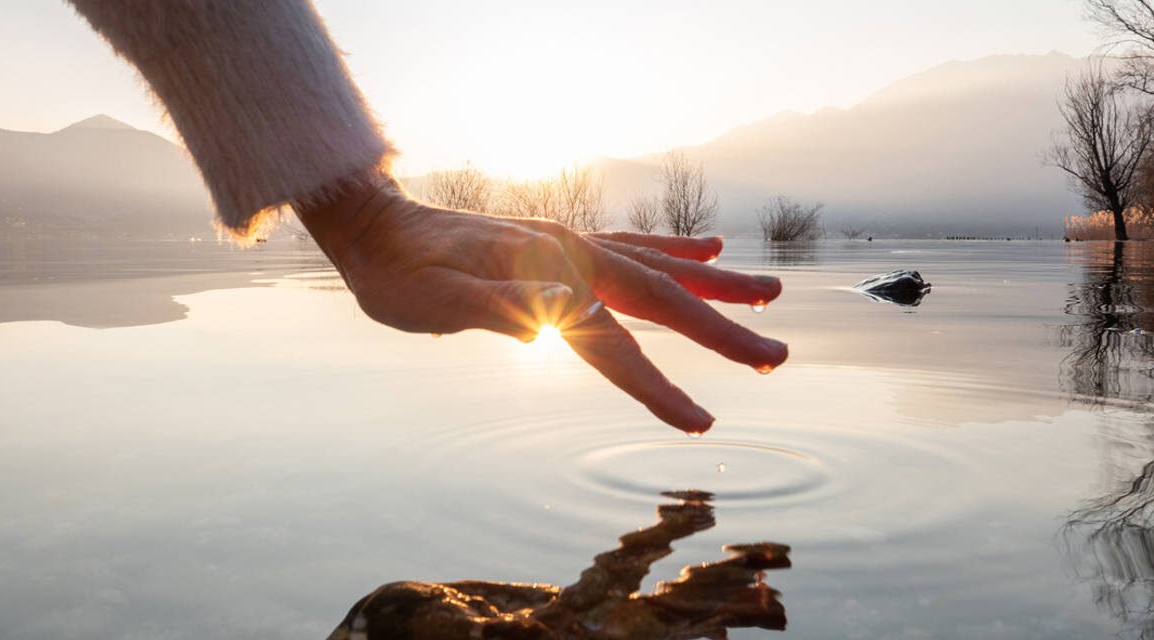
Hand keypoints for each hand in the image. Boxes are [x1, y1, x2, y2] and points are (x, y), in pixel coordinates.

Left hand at [296, 175, 786, 433]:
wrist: (376, 229)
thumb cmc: (398, 277)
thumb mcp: (432, 300)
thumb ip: (494, 306)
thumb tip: (560, 314)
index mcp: (547, 277)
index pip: (614, 344)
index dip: (658, 387)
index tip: (701, 423)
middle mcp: (571, 254)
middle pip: (661, 300)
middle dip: (722, 332)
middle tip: (778, 358)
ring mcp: (572, 244)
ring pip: (660, 268)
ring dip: (718, 286)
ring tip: (771, 297)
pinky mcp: (564, 243)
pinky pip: (635, 247)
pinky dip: (677, 250)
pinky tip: (710, 247)